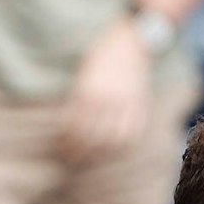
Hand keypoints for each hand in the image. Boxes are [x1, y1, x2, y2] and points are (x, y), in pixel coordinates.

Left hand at [61, 17, 151, 164]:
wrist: (132, 40)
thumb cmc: (102, 55)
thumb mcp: (84, 75)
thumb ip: (79, 100)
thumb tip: (68, 129)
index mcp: (89, 92)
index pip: (75, 128)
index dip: (68, 144)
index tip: (62, 152)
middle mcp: (108, 101)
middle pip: (93, 139)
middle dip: (81, 154)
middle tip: (72, 163)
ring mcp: (126, 105)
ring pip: (113, 141)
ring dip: (101, 156)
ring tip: (92, 162)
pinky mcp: (141, 107)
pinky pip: (133, 135)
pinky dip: (122, 147)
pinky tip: (114, 152)